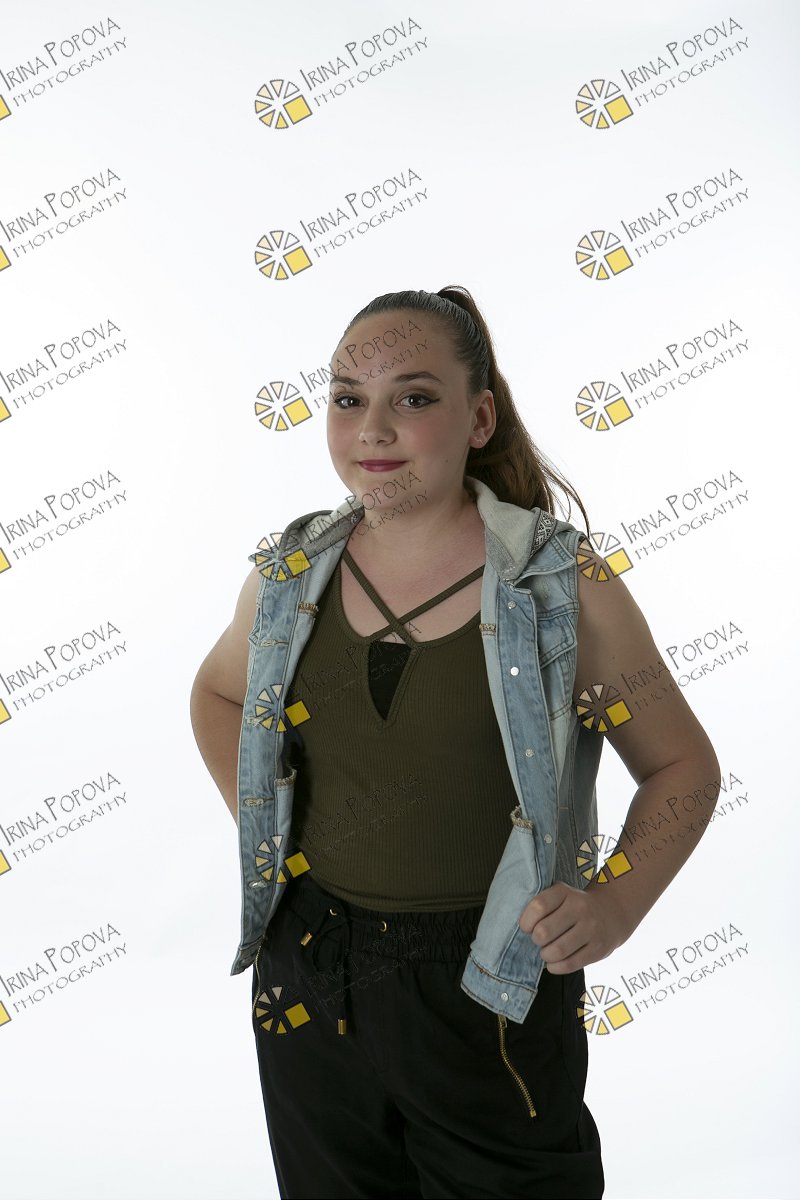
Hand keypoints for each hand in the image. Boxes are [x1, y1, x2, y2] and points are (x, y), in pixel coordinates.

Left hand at [518, 880, 632, 973]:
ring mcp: (591, 929)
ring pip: (556, 951)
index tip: (526, 927)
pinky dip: (556, 967)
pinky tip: (553, 963)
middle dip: (536, 940)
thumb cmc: (576, 905)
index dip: (526, 921)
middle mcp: (580, 908)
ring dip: (545, 955)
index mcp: (565, 892)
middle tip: (539, 940)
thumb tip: (520, 928)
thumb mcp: (561, 894)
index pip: (538, 906)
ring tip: (546, 952)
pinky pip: (570, 964)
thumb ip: (542, 904)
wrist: (613, 911)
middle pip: (544, 932)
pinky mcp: (599, 948)